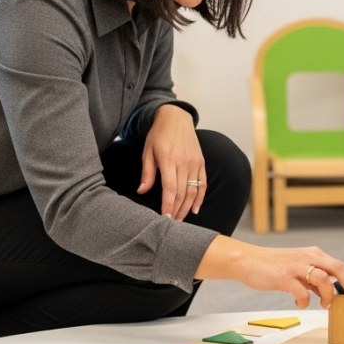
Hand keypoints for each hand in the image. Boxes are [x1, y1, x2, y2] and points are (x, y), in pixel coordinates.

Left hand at [138, 105, 203, 219]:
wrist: (176, 118)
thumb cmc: (158, 135)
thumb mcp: (147, 151)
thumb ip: (147, 172)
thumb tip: (142, 191)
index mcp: (168, 159)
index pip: (170, 188)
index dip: (168, 205)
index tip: (164, 218)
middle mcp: (184, 162)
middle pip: (182, 193)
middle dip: (177, 210)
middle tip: (171, 225)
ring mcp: (195, 162)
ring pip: (193, 191)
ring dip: (187, 207)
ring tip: (180, 219)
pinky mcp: (201, 162)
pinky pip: (202, 183)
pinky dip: (200, 197)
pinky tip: (196, 209)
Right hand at [196, 237, 343, 308]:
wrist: (248, 261)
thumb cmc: (274, 267)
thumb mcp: (299, 269)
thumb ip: (314, 279)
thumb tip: (329, 293)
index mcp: (314, 255)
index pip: (341, 265)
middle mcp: (308, 257)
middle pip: (338, 268)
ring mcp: (296, 266)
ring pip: (323, 278)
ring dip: (328, 295)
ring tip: (324, 305)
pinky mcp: (283, 277)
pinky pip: (301, 292)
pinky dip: (305, 301)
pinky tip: (300, 304)